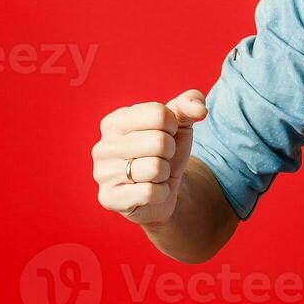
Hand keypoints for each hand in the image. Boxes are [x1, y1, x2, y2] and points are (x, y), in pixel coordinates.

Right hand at [93, 89, 206, 225]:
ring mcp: (102, 174)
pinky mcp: (109, 199)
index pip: (159, 114)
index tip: (166, 134)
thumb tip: (201, 109)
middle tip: (160, 157)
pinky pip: (150, 193)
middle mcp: (103, 146)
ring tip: (154, 174)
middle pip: (159, 141)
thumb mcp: (179, 123)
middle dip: (170, 151)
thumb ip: (190, 104)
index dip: (172, 126)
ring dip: (165, 173)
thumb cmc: (167, 151)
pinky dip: (160, 192)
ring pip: (155, 168)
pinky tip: (151, 191)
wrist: (163, 189)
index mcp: (115, 121)